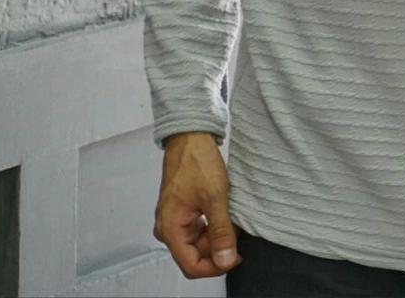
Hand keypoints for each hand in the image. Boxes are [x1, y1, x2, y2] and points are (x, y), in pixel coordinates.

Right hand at [153, 131, 242, 278]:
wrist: (190, 136)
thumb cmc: (197, 160)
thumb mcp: (215, 197)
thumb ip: (221, 232)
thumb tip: (225, 259)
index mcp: (170, 228)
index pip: (191, 266)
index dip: (215, 267)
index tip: (234, 258)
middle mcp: (168, 227)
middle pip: (194, 255)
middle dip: (217, 250)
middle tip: (236, 236)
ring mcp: (174, 219)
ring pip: (197, 243)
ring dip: (216, 237)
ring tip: (231, 222)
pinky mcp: (182, 211)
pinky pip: (197, 230)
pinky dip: (212, 227)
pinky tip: (224, 215)